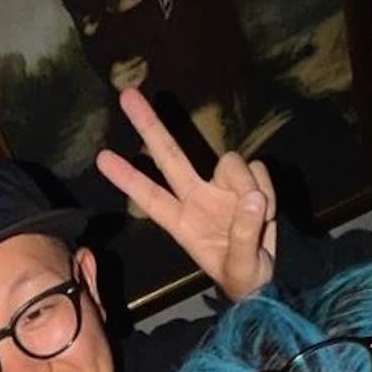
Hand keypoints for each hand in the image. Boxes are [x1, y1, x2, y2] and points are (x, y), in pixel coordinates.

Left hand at [96, 87, 277, 300]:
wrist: (268, 276)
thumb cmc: (243, 277)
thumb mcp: (241, 268)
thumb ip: (243, 234)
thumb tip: (252, 198)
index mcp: (183, 222)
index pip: (150, 197)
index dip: (127, 178)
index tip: (102, 158)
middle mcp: (198, 197)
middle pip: (170, 155)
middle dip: (149, 125)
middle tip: (126, 94)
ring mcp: (222, 187)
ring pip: (232, 162)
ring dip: (249, 185)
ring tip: (262, 217)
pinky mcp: (248, 181)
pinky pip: (258, 170)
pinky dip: (268, 189)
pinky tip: (268, 212)